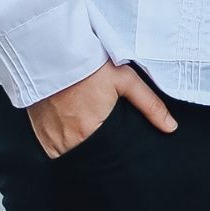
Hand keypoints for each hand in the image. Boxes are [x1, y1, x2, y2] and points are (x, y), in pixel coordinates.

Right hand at [28, 61, 176, 159]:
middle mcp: (68, 140)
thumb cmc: (90, 65)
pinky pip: (52, 152)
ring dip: (79, 153)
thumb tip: (171, 127)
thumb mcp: (125, 80)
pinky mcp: (38, 133)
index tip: (119, 156)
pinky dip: (61, 148)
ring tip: (88, 141)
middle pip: (88, 160)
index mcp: (90, 131)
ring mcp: (50, 138)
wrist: (53, 50)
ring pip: (69, 157)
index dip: (114, 159)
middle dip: (98, 158)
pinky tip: (70, 136)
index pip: (107, 158)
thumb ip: (150, 105)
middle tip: (106, 147)